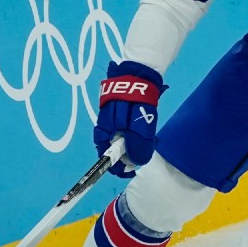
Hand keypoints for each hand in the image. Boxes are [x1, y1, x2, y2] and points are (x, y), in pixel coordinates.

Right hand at [94, 60, 165, 177]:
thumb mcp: (138, 128)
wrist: (137, 75)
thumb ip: (137, 146)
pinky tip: (142, 130)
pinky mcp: (117, 112)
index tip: (130, 170)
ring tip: (144, 142)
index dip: (117, 167)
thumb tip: (137, 162)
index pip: (105, 158)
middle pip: (113, 150)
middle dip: (126, 156)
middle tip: (141, 154)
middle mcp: (104, 128)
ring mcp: (110, 119)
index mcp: (103, 133)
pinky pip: (123, 129)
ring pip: (119, 140)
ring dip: (130, 144)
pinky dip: (132, 133)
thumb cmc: (134, 102)